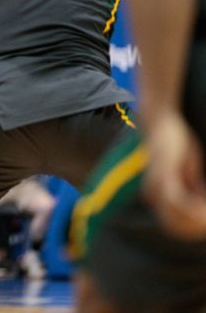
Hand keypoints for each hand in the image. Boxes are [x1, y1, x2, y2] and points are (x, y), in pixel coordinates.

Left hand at [144, 112, 205, 239]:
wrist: (160, 122)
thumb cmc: (176, 145)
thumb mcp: (188, 171)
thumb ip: (192, 188)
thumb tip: (200, 205)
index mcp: (157, 195)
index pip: (174, 225)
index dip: (193, 230)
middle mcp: (152, 194)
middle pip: (174, 227)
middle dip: (196, 228)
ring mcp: (155, 186)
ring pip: (176, 217)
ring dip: (197, 219)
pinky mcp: (163, 175)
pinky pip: (176, 201)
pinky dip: (192, 207)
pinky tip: (204, 206)